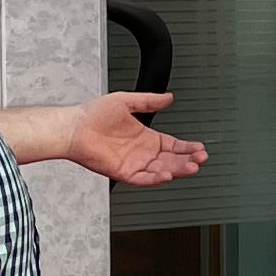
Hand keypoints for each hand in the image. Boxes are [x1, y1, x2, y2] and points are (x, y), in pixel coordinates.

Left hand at [70, 92, 206, 185]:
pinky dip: (156, 178)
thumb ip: (149, 100)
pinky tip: (168, 174)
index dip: (187, 147)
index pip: (173, 145)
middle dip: (189, 159)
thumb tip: (168, 97)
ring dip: (178, 169)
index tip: (200, 148)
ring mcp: (133, 163)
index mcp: (144, 137)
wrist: (73, 127)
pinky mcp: (123, 173)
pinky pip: (143, 179)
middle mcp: (141, 152)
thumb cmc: (92, 114)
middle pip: (172, 159)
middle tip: (201, 158)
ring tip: (192, 167)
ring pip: (162, 170)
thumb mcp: (126, 101)